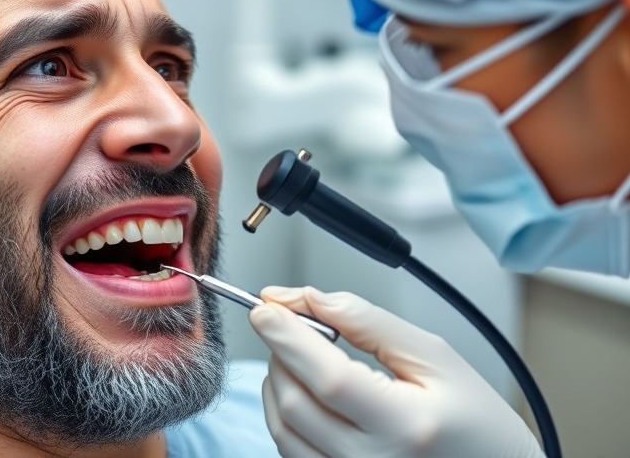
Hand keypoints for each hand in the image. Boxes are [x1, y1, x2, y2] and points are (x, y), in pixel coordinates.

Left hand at [248, 286, 543, 457]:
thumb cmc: (476, 423)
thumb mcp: (435, 357)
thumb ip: (368, 322)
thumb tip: (309, 300)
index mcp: (408, 426)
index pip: (327, 377)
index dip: (288, 338)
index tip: (266, 307)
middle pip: (295, 402)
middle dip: (279, 354)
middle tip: (292, 327)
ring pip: (283, 430)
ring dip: (276, 383)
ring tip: (299, 359)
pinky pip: (289, 453)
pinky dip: (284, 416)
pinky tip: (303, 394)